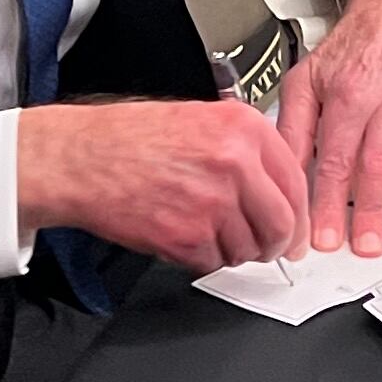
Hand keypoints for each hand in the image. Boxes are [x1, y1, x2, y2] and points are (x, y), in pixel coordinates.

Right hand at [15, 99, 308, 271]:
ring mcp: (212, 202)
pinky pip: (214, 262)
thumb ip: (245, 148)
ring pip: (249, 248)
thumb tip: (278, 186)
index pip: (296, 180)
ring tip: (208, 232)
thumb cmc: (131, 138)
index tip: (297, 228)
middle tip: (268, 249)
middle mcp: (234, 163)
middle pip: (282, 222)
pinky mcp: (187, 236)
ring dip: (235, 251)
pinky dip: (204, 259)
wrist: (82, 158)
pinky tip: (185, 236)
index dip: (299, 212)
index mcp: (243, 127)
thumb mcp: (201, 118)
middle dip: (277, 243)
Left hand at [276, 0, 381, 253]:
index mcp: (349, 94)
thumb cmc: (353, 46)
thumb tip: (282, 171)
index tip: (323, 236)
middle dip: (372, 212)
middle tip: (366, 247)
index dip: (328, 203)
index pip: (335, 159)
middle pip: (378, 164)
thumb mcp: (306, 78)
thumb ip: (292, 126)